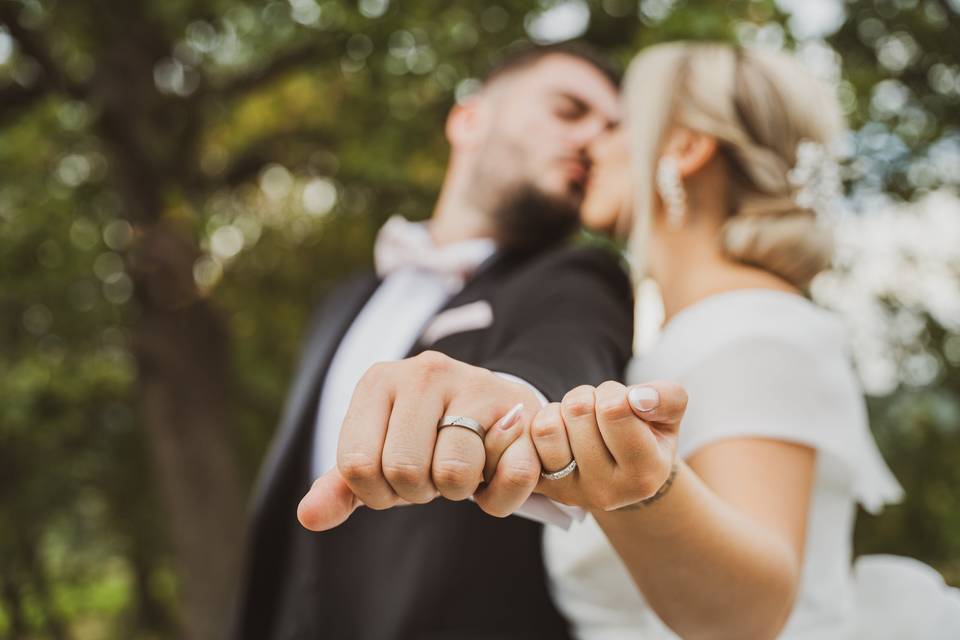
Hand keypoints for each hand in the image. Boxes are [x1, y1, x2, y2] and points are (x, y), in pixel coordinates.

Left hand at [296, 351, 541, 530]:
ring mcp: (472, 382)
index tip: (395, 480)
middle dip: (419, 491)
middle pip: (403, 471)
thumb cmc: (427, 438)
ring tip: (462, 466)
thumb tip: (307, 516)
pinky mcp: (515, 404)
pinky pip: (506, 474)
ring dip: (459, 490)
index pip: (357, 465)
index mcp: (378, 382)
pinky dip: (500, 494)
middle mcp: (422, 372)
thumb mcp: (380, 458)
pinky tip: (495, 469)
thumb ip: (343, 487)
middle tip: (432, 473)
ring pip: (453, 473)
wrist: (495, 410)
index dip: (377, 492)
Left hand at [529, 380, 686, 510]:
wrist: (621, 472)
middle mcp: (605, 492)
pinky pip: (524, 443)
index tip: (624, 404)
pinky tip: (558, 433)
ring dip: (561, 410)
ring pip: (547, 427)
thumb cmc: (646, 435)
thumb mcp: (668, 415)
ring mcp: (568, 493)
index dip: (615, 393)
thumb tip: (639, 399)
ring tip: (579, 421)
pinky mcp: (539, 487)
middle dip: (588, 397)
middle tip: (600, 411)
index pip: (614, 410)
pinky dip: (538, 425)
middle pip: (578, 411)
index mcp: (644, 476)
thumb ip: (668, 399)